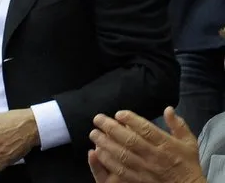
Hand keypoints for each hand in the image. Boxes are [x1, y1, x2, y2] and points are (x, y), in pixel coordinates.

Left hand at [89, 107, 205, 182]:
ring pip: (122, 155)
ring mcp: (146, 169)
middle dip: (111, 128)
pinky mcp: (140, 180)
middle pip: (130, 140)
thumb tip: (168, 109)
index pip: (146, 129)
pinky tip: (98, 153)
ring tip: (94, 134)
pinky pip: (121, 171)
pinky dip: (108, 161)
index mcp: (166, 144)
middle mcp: (155, 156)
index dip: (131, 120)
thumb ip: (178, 125)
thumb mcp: (189, 142)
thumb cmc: (188, 164)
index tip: (118, 113)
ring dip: (106, 144)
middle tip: (97, 119)